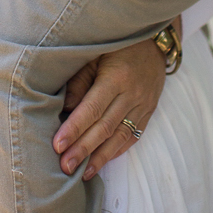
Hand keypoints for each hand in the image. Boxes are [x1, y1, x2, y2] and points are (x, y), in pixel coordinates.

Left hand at [52, 37, 166, 180]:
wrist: (154, 39)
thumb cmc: (117, 43)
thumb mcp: (95, 53)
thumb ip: (80, 81)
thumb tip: (64, 110)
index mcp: (116, 77)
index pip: (92, 109)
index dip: (75, 128)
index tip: (58, 145)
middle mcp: (132, 94)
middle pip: (105, 127)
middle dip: (83, 149)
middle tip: (65, 166)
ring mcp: (143, 105)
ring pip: (120, 137)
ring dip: (100, 157)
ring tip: (82, 173)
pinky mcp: (149, 111)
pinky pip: (133, 136)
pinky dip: (117, 151)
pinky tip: (103, 161)